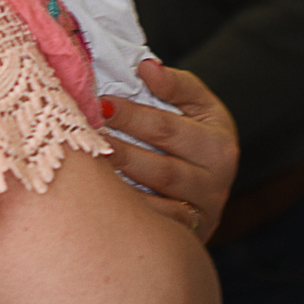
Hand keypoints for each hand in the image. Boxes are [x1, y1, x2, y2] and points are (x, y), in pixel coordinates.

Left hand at [103, 60, 238, 240]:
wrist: (205, 182)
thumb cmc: (190, 134)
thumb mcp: (196, 104)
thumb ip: (174, 84)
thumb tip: (146, 67)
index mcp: (218, 142)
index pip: (167, 128)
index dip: (131, 116)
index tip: (99, 103)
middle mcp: (217, 181)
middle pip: (162, 169)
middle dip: (120, 152)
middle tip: (85, 138)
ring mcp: (204, 213)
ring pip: (159, 203)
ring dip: (121, 187)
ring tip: (89, 168)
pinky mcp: (190, 236)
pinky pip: (156, 228)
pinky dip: (129, 216)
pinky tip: (101, 201)